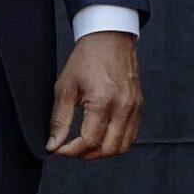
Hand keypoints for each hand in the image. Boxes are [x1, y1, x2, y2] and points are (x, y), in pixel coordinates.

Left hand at [47, 32, 142, 158]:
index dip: (71, 151)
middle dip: (87, 155)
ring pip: (123, 146)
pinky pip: (132, 135)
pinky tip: (102, 136)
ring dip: (104, 152)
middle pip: (109, 149)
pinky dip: (117, 142)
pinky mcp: (139, 106)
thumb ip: (60, 120)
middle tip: (71, 150)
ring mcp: (134, 107)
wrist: (109, 38)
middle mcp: (123, 107)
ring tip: (86, 146)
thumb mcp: (65, 88)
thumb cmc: (86, 59)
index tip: (58, 149)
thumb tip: (54, 145)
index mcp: (103, 101)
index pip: (89, 141)